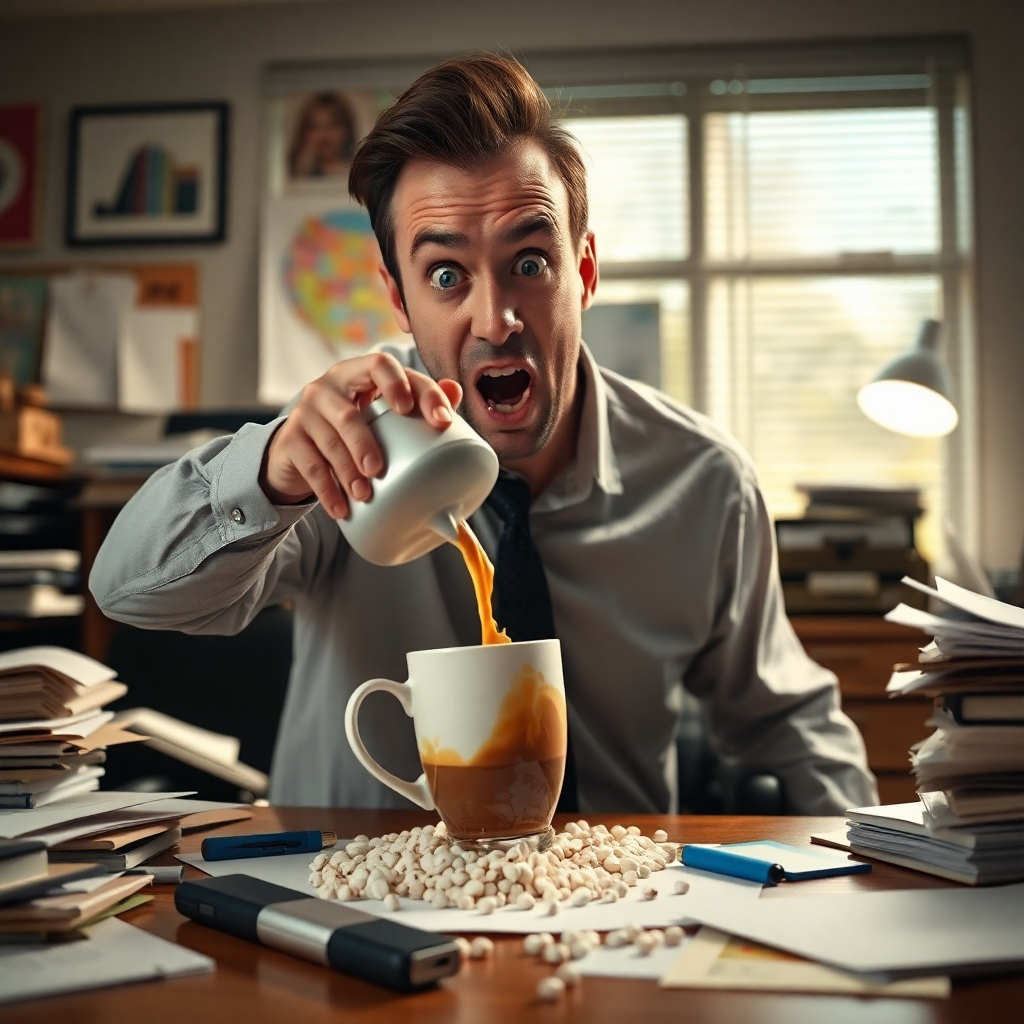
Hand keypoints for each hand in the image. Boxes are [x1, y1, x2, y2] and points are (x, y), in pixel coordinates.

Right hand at [260, 352, 461, 518]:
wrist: (300, 452)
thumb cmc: (352, 430)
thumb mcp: (382, 414)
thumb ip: (418, 401)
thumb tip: (456, 390)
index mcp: (357, 374)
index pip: (383, 366)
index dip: (412, 388)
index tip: (439, 420)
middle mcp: (328, 387)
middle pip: (348, 409)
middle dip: (366, 440)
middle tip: (380, 468)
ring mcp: (305, 412)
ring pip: (328, 439)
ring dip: (348, 471)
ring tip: (364, 494)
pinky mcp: (289, 440)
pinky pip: (309, 465)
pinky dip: (327, 490)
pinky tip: (341, 509)